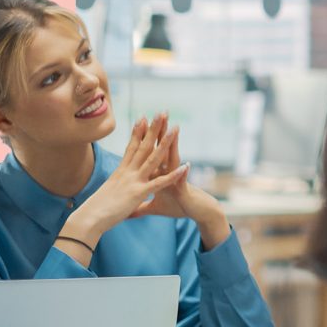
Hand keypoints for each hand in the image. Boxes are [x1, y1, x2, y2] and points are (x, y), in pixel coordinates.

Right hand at [70, 113, 188, 240]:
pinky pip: (159, 182)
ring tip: (176, 128)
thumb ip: (114, 188)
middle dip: (153, 129)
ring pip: (153, 158)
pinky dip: (173, 175)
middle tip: (162, 113)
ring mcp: (133, 181)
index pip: (131, 148)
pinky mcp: (138, 193)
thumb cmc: (94, 210)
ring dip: (165, 143)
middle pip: (143, 146)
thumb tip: (113, 188)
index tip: (143, 118)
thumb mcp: (107, 194)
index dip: (137, 132)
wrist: (88, 219)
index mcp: (120, 172)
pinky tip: (185, 167)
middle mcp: (127, 172)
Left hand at [129, 113, 230, 249]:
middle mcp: (168, 172)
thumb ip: (141, 207)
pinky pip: (182, 181)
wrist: (198, 212)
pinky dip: (183, 174)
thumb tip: (128, 211)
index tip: (140, 122)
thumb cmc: (178, 207)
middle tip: (158, 114)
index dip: (145, 138)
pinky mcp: (183, 189)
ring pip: (173, 159)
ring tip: (174, 129)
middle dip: (159, 133)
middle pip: (162, 149)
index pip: (151, 153)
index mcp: (159, 174)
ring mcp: (177, 179)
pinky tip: (186, 166)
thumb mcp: (155, 208)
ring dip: (174, 146)